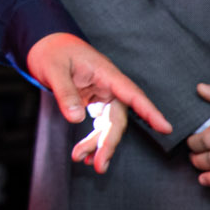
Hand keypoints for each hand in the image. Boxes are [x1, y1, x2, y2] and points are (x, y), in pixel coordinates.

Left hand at [26, 33, 172, 173]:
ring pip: (109, 125)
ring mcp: (103, 94)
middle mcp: (109, 85)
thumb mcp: (53, 69)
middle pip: (118, 117)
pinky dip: (93, 140)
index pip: (132, 94)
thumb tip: (76, 118)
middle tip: (99, 164)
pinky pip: (99, 124)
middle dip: (110, 142)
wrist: (45, 45)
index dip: (149, 111)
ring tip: (84, 161)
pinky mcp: (94, 101)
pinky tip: (85, 155)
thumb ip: (65, 93)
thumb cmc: (52, 51)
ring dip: (99, 145)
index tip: (165, 127)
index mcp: (106, 73)